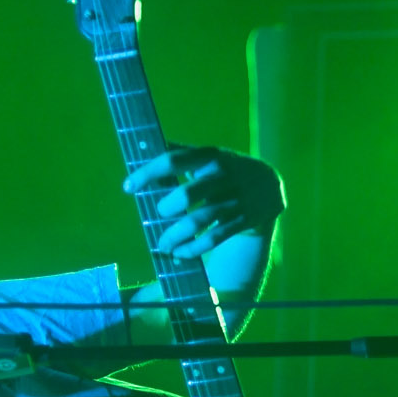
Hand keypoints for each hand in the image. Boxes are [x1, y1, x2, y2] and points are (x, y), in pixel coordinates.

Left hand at [121, 145, 284, 259]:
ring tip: (162, 245)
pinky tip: (180, 253)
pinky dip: (194, 248)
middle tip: (158, 214)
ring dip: (176, 235)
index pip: (174, 160)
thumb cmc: (227, 169)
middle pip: (189, 194)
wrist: (270, 186)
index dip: (148, 173)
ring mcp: (234, 200)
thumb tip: (142, 143)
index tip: (128, 187)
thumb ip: (180, 152)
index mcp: (210, 156)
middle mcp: (222, 176)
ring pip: (200, 221)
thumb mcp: (210, 155)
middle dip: (167, 208)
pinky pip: (215, 238)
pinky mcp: (242, 220)